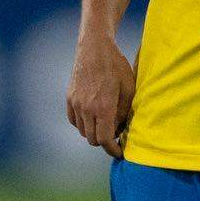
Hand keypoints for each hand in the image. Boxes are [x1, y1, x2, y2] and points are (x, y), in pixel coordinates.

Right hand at [67, 35, 136, 158]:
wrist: (94, 47)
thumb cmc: (116, 66)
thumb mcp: (129, 89)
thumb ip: (124, 113)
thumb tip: (121, 129)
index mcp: (103, 107)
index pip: (104, 140)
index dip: (112, 150)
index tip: (119, 153)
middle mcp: (86, 108)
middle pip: (92, 139)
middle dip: (104, 142)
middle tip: (116, 135)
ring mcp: (75, 104)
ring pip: (83, 131)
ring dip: (94, 132)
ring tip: (106, 123)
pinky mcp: (70, 98)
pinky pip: (74, 121)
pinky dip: (83, 124)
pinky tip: (93, 116)